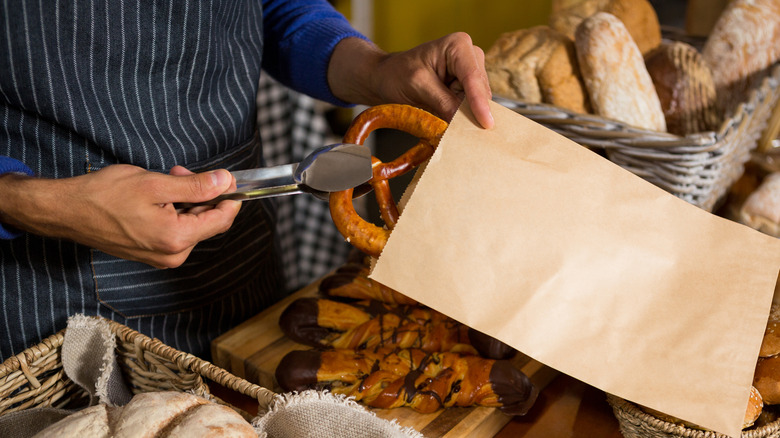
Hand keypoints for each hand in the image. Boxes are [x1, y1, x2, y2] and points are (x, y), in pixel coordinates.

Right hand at [0, 165, 239, 267]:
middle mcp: (173, 254)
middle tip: (181, 172)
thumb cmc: (104, 196)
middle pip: (207, 221)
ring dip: (187, 199)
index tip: (230, 178)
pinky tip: (160, 194)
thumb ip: (195, 185)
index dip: (230, 196)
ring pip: (192, 223)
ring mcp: (162, 256)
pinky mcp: (152, 252)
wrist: (67, 212)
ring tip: (167, 178)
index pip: (221, 219)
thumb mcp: (155, 184)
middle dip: (202, 193)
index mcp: (176, 239)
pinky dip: (175, 209)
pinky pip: (177, 229)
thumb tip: (226, 181)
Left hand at [328, 33, 493, 128]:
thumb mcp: (418, 87)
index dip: (480, 103)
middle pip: (480, 91)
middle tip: (460, 132)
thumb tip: (464, 124)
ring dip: (466, 116)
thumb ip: (444, 103)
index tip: (486, 124)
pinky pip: (471, 108)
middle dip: (473, 112)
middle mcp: (470, 56)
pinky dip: (462, 118)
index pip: (473, 78)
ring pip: (478, 102)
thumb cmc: (396, 75)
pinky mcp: (467, 89)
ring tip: (444, 122)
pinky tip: (449, 122)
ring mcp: (470, 73)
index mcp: (458, 46)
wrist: (385, 78)